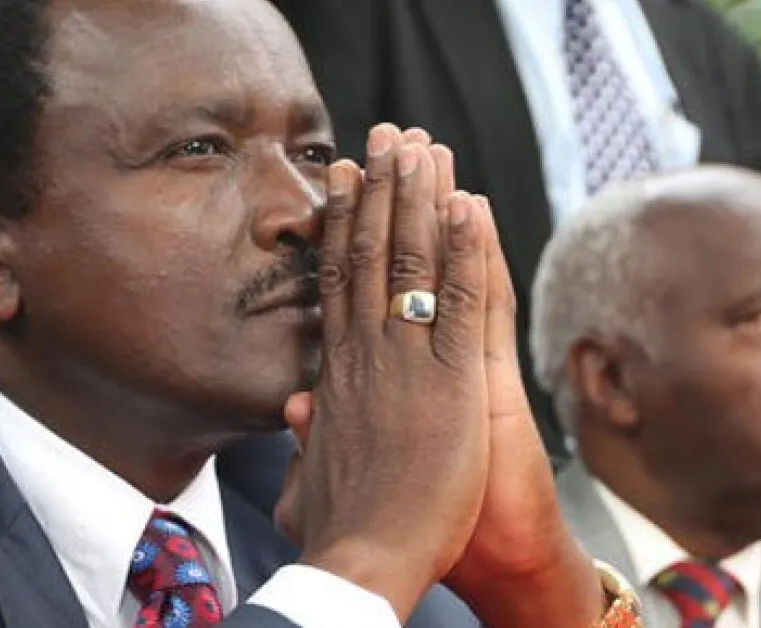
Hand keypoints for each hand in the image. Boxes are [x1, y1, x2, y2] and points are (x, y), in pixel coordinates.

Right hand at [278, 127, 605, 626]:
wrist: (363, 558)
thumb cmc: (337, 529)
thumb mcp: (305, 477)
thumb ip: (301, 438)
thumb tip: (293, 408)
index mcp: (335, 375)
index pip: (336, 283)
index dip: (342, 226)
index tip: (345, 180)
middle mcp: (365, 354)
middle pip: (368, 256)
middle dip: (379, 191)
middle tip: (386, 135)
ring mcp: (406, 362)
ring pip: (409, 264)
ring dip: (417, 200)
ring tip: (422, 145)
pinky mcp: (451, 381)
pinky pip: (456, 302)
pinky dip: (463, 250)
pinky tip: (467, 204)